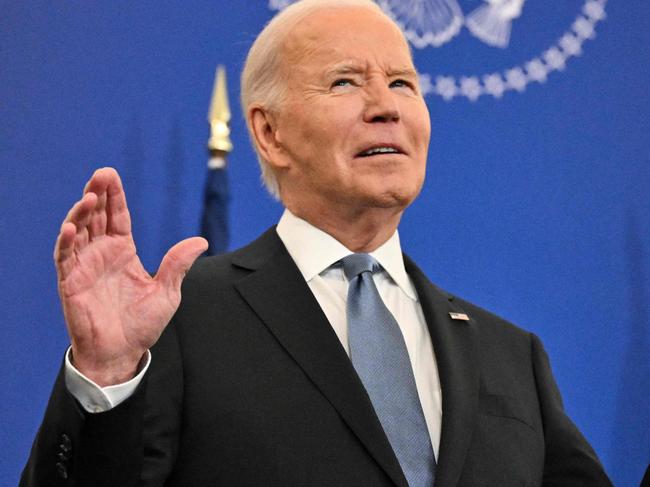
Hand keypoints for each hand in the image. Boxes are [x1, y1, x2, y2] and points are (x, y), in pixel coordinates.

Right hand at [54, 168, 207, 385]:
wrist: (123, 353)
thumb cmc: (142, 325)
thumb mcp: (167, 292)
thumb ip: (178, 264)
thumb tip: (201, 241)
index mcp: (124, 252)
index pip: (118, 216)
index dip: (115, 196)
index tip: (111, 174)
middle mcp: (102, 254)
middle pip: (97, 216)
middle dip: (97, 194)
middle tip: (100, 174)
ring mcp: (84, 266)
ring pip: (78, 230)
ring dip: (81, 212)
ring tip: (90, 197)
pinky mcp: (70, 281)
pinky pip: (64, 256)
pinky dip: (65, 241)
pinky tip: (71, 227)